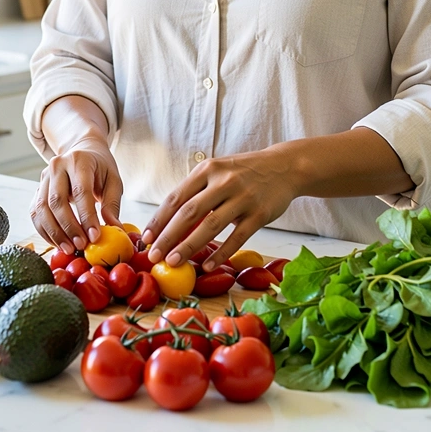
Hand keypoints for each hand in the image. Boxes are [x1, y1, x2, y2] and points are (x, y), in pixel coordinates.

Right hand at [30, 138, 123, 252]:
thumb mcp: (113, 180)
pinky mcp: (37, 189)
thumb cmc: (100, 167)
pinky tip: (58, 242)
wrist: (82, 151)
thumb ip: (112, 204)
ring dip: (54, 233)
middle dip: (68, 227)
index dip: (86, 216)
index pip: (81, 191)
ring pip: (42, 209)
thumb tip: (115, 229)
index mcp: (79, 160)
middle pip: (57, 201)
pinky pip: (35, 213)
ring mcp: (44, 177)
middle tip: (81, 245)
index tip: (94, 237)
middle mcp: (57, 166)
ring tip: (69, 248)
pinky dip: (45, 231)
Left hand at [140, 149, 296, 269]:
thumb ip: (197, 191)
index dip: (159, 220)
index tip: (146, 238)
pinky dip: (220, 253)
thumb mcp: (218, 171)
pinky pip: (237, 237)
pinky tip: (206, 265)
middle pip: (189, 212)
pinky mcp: (259, 214)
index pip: (176, 197)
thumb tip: (168, 222)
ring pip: (210, 225)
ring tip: (173, 262)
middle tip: (153, 256)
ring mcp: (243, 197)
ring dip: (188, 246)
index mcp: (207, 169)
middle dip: (168, 236)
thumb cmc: (244, 172)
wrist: (284, 166)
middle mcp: (223, 181)